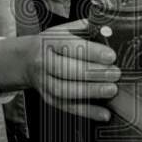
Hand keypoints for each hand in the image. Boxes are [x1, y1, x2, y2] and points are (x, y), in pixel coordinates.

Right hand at [0, 29, 120, 121]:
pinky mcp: (49, 99)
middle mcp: (44, 62)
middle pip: (67, 70)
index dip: (91, 52)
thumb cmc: (53, 43)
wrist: (26, 60)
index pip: (69, 46)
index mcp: (49, 42)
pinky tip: (104, 113)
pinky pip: (68, 107)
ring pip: (66, 90)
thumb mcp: (64, 30)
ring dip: (90, 92)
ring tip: (111, 90)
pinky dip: (87, 112)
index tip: (111, 56)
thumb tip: (109, 29)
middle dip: (94, 73)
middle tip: (115, 73)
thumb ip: (85, 28)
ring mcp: (45, 83)